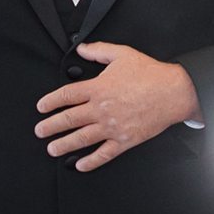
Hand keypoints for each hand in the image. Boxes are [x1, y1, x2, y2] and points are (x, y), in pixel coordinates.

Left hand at [36, 43, 198, 170]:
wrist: (174, 92)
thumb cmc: (151, 74)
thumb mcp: (122, 54)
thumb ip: (99, 51)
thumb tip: (82, 49)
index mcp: (98, 88)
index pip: (66, 96)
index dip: (50, 102)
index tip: (41, 107)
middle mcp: (101, 109)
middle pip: (69, 119)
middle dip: (50, 126)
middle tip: (39, 131)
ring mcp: (112, 127)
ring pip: (81, 138)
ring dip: (64, 144)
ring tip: (52, 149)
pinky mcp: (125, 140)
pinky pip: (104, 154)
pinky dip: (91, 161)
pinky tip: (80, 164)